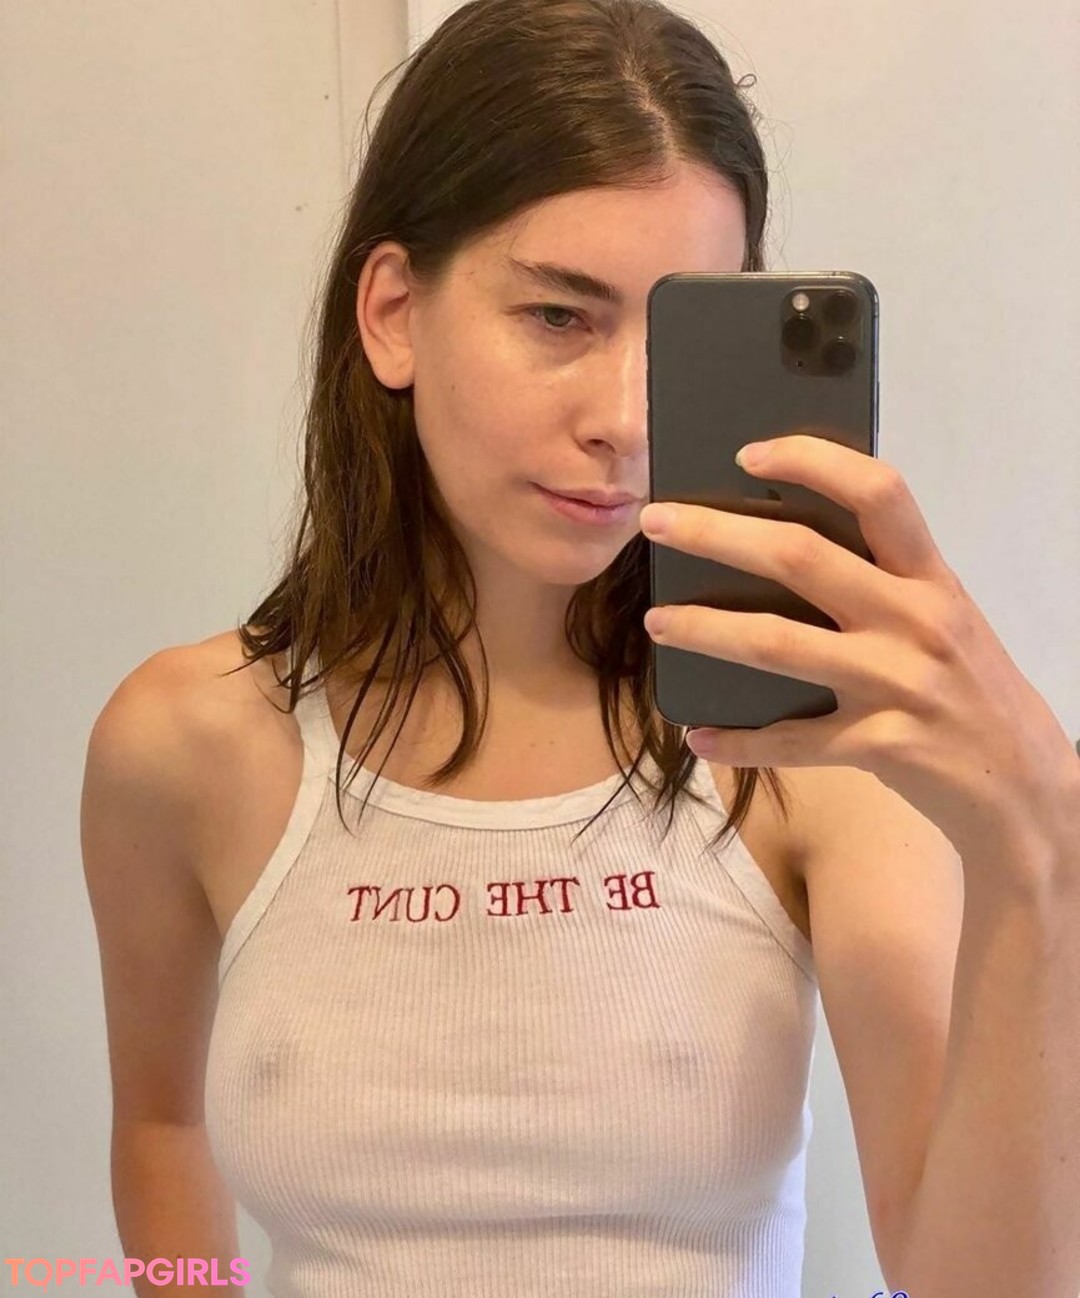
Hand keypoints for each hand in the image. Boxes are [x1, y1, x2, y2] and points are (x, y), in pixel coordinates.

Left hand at [638, 434, 1076, 857]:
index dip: (811, 461)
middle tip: (657, 522)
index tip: (747, 454)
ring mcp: (900, 684)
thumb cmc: (968, 689)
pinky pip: (794, 742)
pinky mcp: (884, 745)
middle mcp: (917, 620)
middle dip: (717, 534)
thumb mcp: (939, 619)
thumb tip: (780, 544)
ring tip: (657, 622)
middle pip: (801, 558)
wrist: (1026, 786)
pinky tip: (699, 735)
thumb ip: (881, 582)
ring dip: (705, 630)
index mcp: (930, 577)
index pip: (878, 492)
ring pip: (779, 644)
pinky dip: (741, 741)